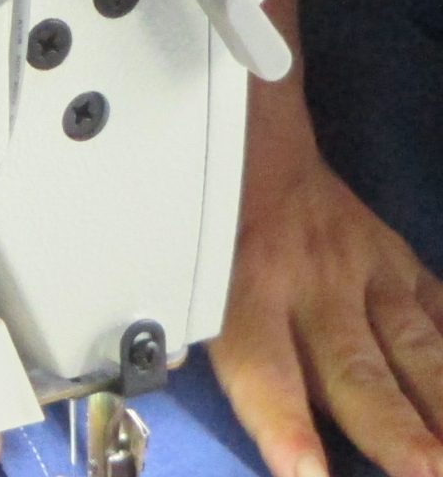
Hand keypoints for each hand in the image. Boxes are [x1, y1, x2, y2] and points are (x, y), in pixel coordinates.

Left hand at [210, 112, 442, 476]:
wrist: (260, 149)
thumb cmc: (220, 229)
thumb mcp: (191, 271)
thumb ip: (198, 328)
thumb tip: (178, 373)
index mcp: (246, 291)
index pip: (263, 367)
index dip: (283, 423)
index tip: (305, 472)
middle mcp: (311, 285)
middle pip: (354, 367)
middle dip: (392, 427)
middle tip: (424, 469)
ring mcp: (366, 274)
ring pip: (415, 346)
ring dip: (441, 403)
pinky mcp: (403, 264)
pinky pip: (442, 311)